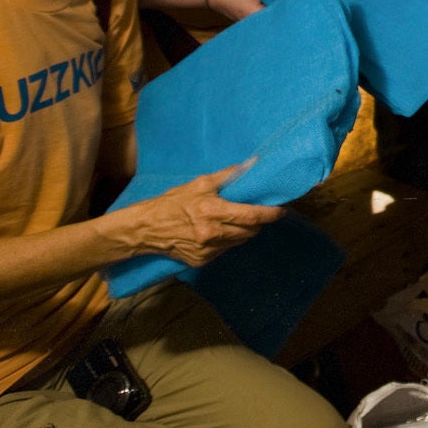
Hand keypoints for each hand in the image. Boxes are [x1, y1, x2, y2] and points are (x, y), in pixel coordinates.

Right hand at [119, 161, 283, 266]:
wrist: (145, 229)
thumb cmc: (172, 202)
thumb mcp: (199, 183)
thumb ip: (228, 176)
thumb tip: (252, 165)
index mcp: (212, 212)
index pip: (251, 216)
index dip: (270, 214)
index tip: (281, 210)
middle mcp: (212, 234)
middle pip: (249, 232)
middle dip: (258, 222)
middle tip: (259, 213)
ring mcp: (207, 251)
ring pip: (239, 242)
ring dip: (244, 232)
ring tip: (238, 221)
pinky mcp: (201, 262)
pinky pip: (225, 250)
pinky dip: (228, 241)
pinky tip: (220, 231)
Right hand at [208, 0, 288, 20]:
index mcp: (256, 15)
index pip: (280, 13)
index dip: (291, 5)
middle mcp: (254, 22)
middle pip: (276, 15)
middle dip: (286, 6)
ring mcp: (250, 22)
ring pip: (270, 14)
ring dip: (277, 6)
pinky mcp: (248, 19)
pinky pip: (263, 13)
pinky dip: (269, 7)